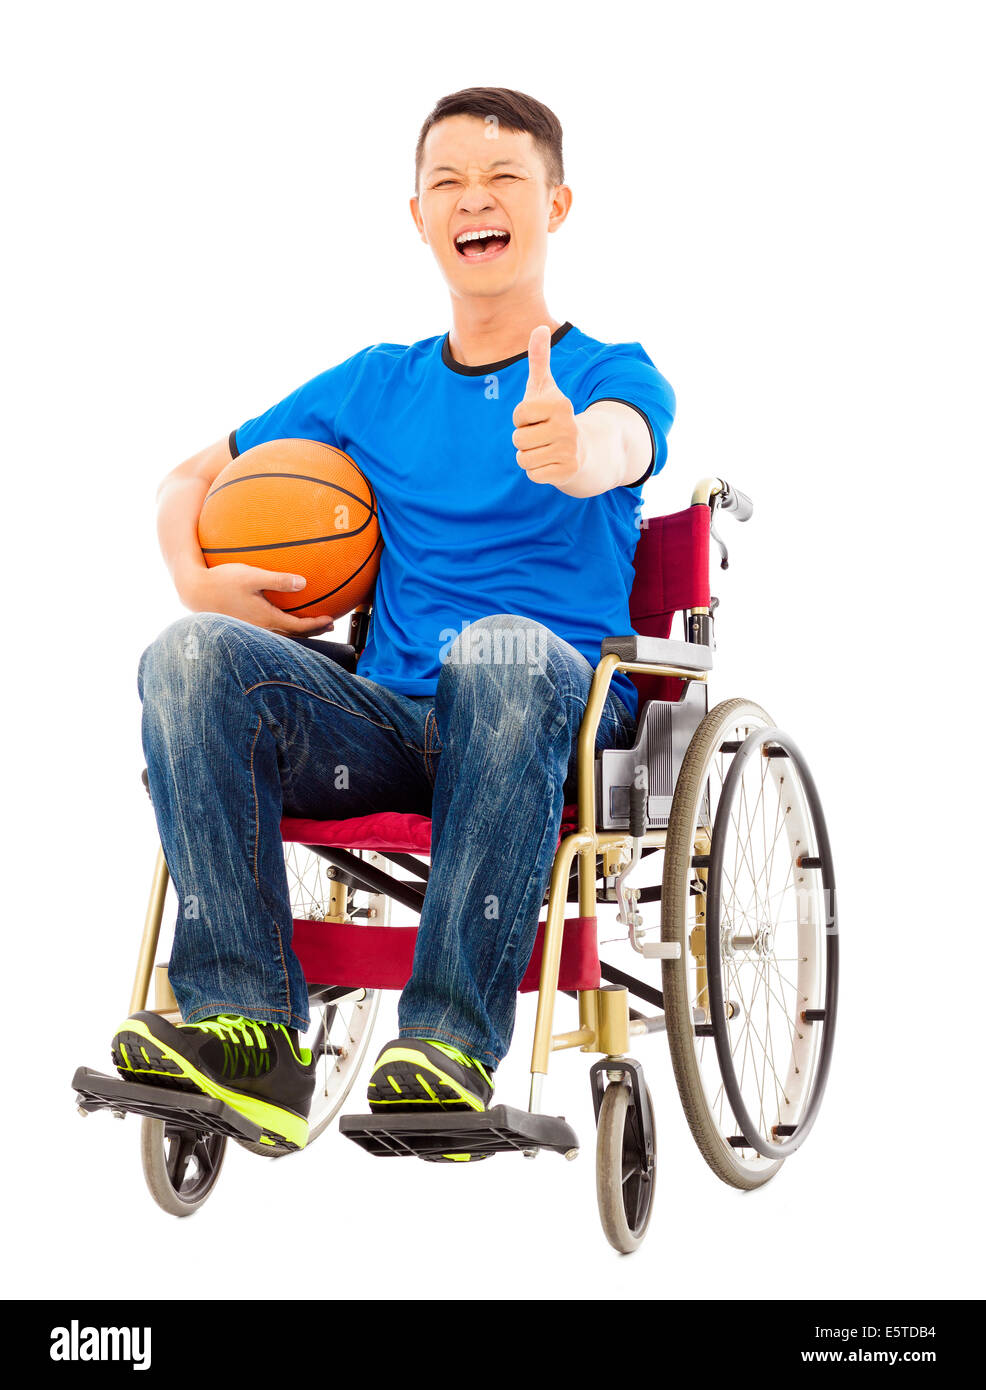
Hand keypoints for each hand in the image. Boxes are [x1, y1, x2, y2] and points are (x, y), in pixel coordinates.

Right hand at [185, 563, 334, 636]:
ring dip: (300, 632)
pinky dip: (284, 627)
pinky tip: (283, 617)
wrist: (194, 591)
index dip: (316, 625)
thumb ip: (278, 580)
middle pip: (293, 636)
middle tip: (329, 626)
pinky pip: (270, 630)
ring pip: (282, 635)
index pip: (298, 627)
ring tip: (312, 625)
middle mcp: (260, 629)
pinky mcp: (244, 626)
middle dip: (313, 632)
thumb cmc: (222, 580)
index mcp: (265, 619)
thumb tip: (303, 583)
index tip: (330, 620)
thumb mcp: (251, 575)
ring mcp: (251, 630)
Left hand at [511, 325, 584, 486]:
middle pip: (518, 438)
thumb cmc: (555, 416)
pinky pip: (532, 474)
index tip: (537, 418)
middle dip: (525, 439)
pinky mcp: (566, 472)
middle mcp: (567, 427)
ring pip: (522, 458)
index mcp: (559, 404)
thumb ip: (539, 359)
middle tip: (543, 436)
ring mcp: (568, 450)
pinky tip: (550, 463)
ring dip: (529, 455)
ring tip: (545, 448)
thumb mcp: (546, 388)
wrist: (583, 450)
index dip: (522, 418)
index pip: (518, 415)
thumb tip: (539, 326)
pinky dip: (537, 471)